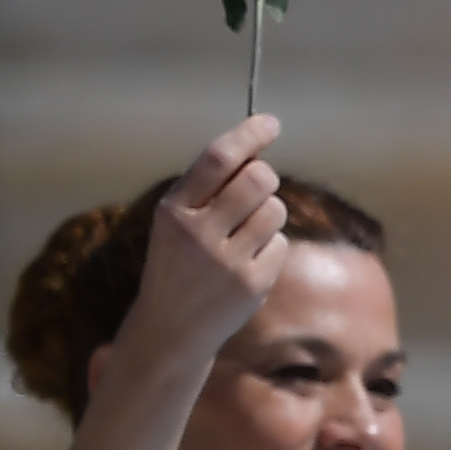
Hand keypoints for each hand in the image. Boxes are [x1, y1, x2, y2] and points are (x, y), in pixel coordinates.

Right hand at [96, 114, 290, 397]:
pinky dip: (269, 249)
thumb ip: (209, 189)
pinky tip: (245, 266)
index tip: (271, 123)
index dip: (249, 135)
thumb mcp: (178, 222)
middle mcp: (197, 232)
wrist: (171, 327)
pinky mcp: (251, 282)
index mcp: (173, 210)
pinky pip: (280, 244)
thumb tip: (256, 149)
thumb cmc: (179, 263)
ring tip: (242, 236)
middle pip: (259, 179)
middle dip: (265, 179)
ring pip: (275, 210)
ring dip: (268, 216)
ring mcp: (226, 260)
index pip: (218, 159)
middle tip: (255, 192)